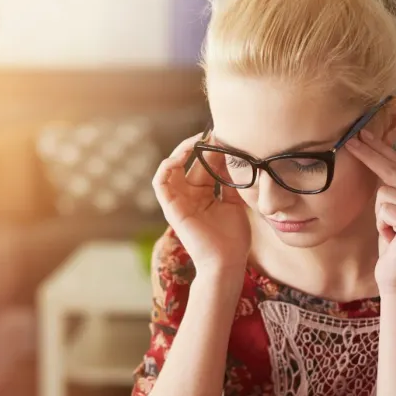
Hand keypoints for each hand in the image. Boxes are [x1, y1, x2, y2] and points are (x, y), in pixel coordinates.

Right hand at [152, 134, 250, 274]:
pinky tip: (179, 156)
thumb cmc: (233, 238)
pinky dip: (166, 167)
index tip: (227, 135)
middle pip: (191, 161)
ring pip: (173, 167)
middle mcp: (190, 195)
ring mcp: (179, 201)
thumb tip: (235, 154)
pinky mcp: (171, 208)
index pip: (206, 163)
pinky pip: (160, 183)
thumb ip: (231, 180)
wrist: (227, 262)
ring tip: (197, 140)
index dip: (214, 148)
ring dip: (182, 151)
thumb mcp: (235, 202)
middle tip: (216, 132)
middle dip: (202, 145)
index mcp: (205, 193)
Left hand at [346, 130, 395, 296]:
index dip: (379, 147)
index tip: (362, 132)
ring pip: (384, 193)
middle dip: (369, 156)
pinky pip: (385, 211)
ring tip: (389, 227)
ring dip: (379, 213)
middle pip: (392, 171)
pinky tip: (391, 236)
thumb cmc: (394, 235)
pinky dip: (381, 224)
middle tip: (351, 141)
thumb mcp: (395, 200)